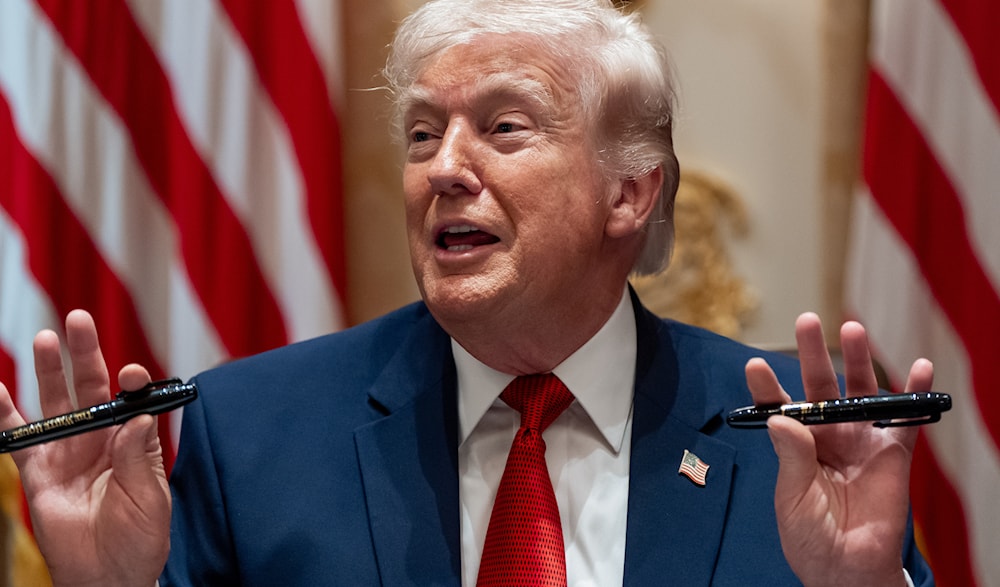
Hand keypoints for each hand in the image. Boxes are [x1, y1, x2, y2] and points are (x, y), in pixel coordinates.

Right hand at [0, 310, 169, 586]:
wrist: (109, 575)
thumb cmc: (141, 538)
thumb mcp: (150, 497)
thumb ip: (140, 457)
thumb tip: (139, 417)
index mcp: (134, 441)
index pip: (132, 400)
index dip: (131, 383)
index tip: (130, 374)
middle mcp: (101, 439)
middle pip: (91, 387)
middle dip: (84, 353)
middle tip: (77, 319)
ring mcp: (68, 451)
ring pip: (56, 402)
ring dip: (49, 370)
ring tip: (45, 338)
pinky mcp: (40, 472)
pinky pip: (20, 438)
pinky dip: (7, 414)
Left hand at [745, 312, 931, 586]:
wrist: (847, 569)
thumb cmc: (810, 537)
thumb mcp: (793, 498)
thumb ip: (791, 457)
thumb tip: (781, 418)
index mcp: (795, 444)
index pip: (778, 406)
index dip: (767, 385)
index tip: (753, 364)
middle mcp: (827, 434)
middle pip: (820, 386)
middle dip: (812, 354)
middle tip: (805, 320)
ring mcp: (861, 441)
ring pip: (860, 392)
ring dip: (858, 360)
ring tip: (852, 329)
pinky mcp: (893, 454)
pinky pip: (905, 419)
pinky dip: (913, 393)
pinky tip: (918, 366)